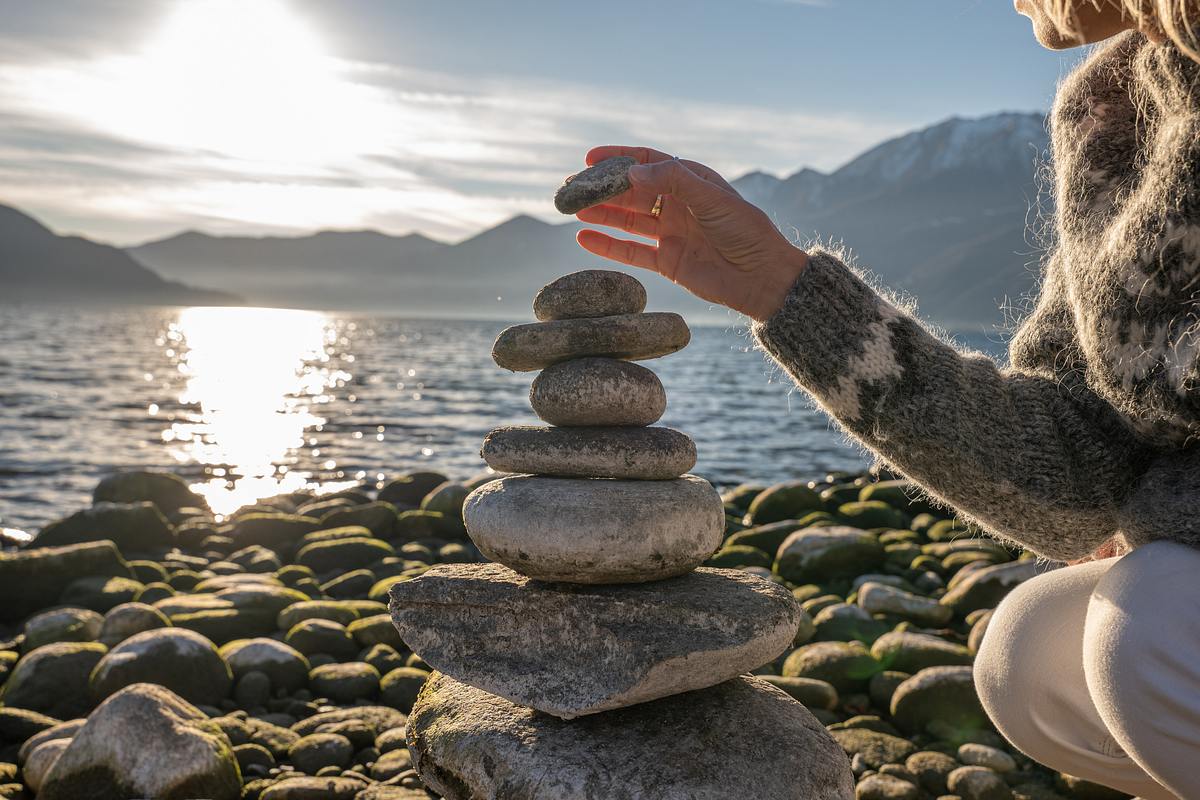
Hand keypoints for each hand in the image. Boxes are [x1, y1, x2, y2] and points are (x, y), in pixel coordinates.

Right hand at [575, 146, 807, 321]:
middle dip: (601, 188)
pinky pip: (631, 251)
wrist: (763, 277)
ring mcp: (671, 233)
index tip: (589, 160)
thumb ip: (672, 180)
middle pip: (631, 192)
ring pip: (626, 220)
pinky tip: (583, 238)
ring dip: (599, 213)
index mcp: (690, 181)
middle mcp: (678, 205)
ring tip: (570, 209)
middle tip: (570, 187)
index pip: (647, 162)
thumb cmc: (745, 231)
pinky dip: (607, 245)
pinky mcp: (667, 261)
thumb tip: (630, 171)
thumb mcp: (711, 197)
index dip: (618, 159)